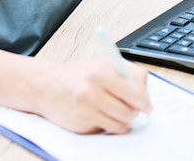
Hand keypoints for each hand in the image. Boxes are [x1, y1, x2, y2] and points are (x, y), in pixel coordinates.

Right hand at [35, 57, 151, 133]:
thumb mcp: (101, 64)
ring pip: (123, 122)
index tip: (146, 103)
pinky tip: (103, 116)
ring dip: (124, 119)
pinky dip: (112, 125)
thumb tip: (145, 90)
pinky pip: (110, 128)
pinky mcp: (83, 121)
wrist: (46, 85)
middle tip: (133, 108)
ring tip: (115, 110)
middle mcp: (94, 87)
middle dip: (136, 110)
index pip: (137, 88)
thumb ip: (124, 73)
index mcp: (102, 70)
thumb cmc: (76, 75)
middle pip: (132, 108)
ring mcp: (88, 106)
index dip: (145, 98)